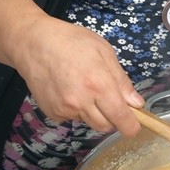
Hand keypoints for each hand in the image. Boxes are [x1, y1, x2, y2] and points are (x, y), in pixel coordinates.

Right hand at [12, 17, 144, 136]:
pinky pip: (71, 118)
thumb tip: (136, 104)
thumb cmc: (71, 41)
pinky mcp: (52, 112)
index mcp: (98, 84)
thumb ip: (121, 81)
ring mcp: (65, 109)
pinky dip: (75, 109)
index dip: (130, 126)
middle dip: (112, 118)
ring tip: (84, 88)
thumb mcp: (104, 52)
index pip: (120, 117)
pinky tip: (68, 89)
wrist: (33, 44)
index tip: (134, 127)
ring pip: (88, 121)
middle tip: (109, 100)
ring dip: (93, 112)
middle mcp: (81, 102)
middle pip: (105, 126)